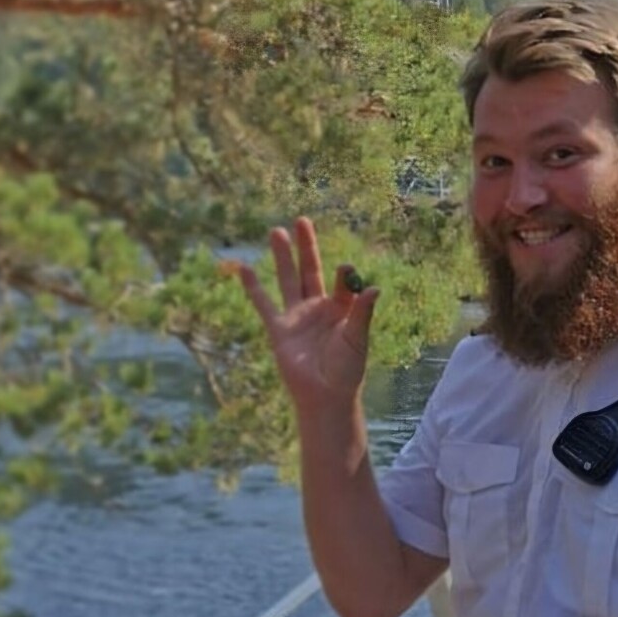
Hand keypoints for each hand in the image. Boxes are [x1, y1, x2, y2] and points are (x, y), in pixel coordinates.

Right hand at [236, 217, 379, 410]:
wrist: (325, 396)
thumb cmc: (347, 370)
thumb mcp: (357, 339)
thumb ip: (362, 312)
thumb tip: (373, 287)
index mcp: (341, 310)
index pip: (341, 282)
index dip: (343, 275)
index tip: (345, 270)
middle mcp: (318, 309)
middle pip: (310, 270)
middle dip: (306, 247)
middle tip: (302, 220)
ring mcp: (297, 317)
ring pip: (287, 280)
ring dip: (282, 257)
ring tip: (276, 231)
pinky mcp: (279, 329)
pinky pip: (264, 304)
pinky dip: (253, 287)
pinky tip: (244, 268)